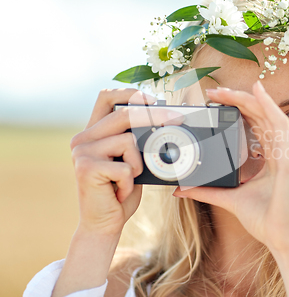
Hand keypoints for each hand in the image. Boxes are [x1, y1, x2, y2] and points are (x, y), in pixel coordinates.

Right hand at [70, 89, 183, 236]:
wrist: (104, 224)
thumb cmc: (121, 191)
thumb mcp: (132, 161)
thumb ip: (137, 141)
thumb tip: (167, 121)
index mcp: (93, 132)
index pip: (106, 97)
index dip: (131, 93)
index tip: (155, 99)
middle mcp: (83, 138)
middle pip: (124, 114)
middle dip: (156, 116)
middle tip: (178, 120)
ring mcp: (82, 152)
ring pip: (129, 141)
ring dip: (138, 164)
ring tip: (127, 181)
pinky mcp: (86, 168)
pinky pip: (126, 167)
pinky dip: (131, 183)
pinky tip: (119, 192)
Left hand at [173, 81, 288, 251]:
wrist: (282, 238)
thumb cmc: (266, 219)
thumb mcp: (230, 198)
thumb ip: (207, 190)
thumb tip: (181, 189)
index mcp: (273, 156)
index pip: (256, 124)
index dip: (237, 109)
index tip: (213, 103)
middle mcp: (284, 149)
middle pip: (260, 115)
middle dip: (236, 100)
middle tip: (211, 92)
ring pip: (267, 114)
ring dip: (245, 99)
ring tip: (222, 90)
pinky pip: (279, 124)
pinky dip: (268, 105)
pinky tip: (256, 90)